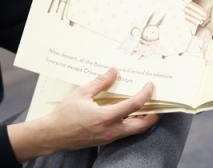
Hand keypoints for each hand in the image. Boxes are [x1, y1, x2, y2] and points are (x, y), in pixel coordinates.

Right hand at [7, 68, 158, 160]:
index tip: (150, 85)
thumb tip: (114, 71)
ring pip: (134, 131)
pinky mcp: (105, 140)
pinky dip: (132, 124)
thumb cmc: (65, 114)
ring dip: (143, 120)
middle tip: (159, 103)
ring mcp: (110, 137)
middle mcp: (112, 130)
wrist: (54, 134)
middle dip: (153, 115)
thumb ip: (100, 82)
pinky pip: (124, 133)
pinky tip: (128, 115)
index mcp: (107, 116)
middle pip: (141, 125)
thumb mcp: (82, 93)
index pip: (134, 105)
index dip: (145, 94)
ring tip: (147, 109)